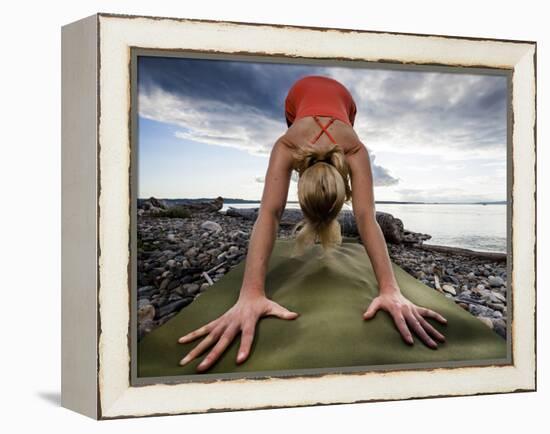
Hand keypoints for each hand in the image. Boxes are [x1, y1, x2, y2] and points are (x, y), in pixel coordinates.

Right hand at [177, 293, 298, 371]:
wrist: (249, 292)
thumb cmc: (262, 303)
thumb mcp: (274, 307)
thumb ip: (283, 312)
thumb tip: (295, 315)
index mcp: (247, 321)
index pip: (247, 336)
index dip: (244, 347)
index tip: (240, 360)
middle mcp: (233, 323)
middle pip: (222, 341)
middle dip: (212, 355)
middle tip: (202, 368)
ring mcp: (223, 322)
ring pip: (208, 338)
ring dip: (195, 349)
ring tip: (184, 361)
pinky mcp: (217, 322)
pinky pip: (203, 330)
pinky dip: (192, 336)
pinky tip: (181, 342)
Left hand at [363, 290, 446, 348]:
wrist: (390, 290)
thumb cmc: (382, 300)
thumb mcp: (375, 303)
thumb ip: (371, 310)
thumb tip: (365, 317)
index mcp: (396, 311)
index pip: (401, 323)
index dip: (405, 332)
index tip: (411, 342)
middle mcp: (407, 311)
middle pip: (416, 325)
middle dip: (424, 336)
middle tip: (433, 346)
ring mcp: (413, 309)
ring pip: (424, 321)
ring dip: (433, 330)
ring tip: (442, 340)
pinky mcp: (417, 308)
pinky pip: (428, 312)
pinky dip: (436, 316)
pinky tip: (444, 322)